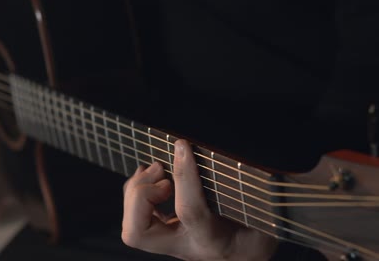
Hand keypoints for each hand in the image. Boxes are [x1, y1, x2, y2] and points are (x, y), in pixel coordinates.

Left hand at [122, 139, 276, 260]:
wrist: (246, 257)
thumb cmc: (259, 233)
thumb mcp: (264, 215)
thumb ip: (252, 191)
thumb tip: (246, 160)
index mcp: (215, 241)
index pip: (190, 212)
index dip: (184, 175)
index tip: (183, 146)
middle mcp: (186, 246)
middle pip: (138, 233)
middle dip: (142, 195)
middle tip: (163, 172)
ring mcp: (170, 244)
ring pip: (130, 229)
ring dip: (135, 192)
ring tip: (159, 170)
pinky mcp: (164, 234)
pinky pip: (134, 217)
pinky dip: (137, 191)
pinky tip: (155, 177)